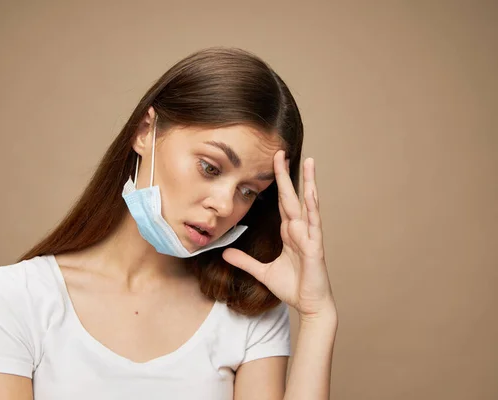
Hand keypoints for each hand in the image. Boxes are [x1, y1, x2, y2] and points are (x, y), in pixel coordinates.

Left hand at [223, 150, 335, 319]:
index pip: (282, 202)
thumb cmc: (292, 287)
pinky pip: (314, 223)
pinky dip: (312, 206)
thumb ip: (244, 261)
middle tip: (281, 152)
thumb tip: (226, 253)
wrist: (309, 306)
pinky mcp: (315, 246)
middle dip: (286, 175)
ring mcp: (309, 236)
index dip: (277, 184)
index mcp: (289, 233)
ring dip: (308, 182)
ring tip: (308, 161)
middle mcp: (300, 230)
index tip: (272, 164)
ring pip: (308, 203)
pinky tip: (311, 191)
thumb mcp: (262, 272)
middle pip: (292, 196)